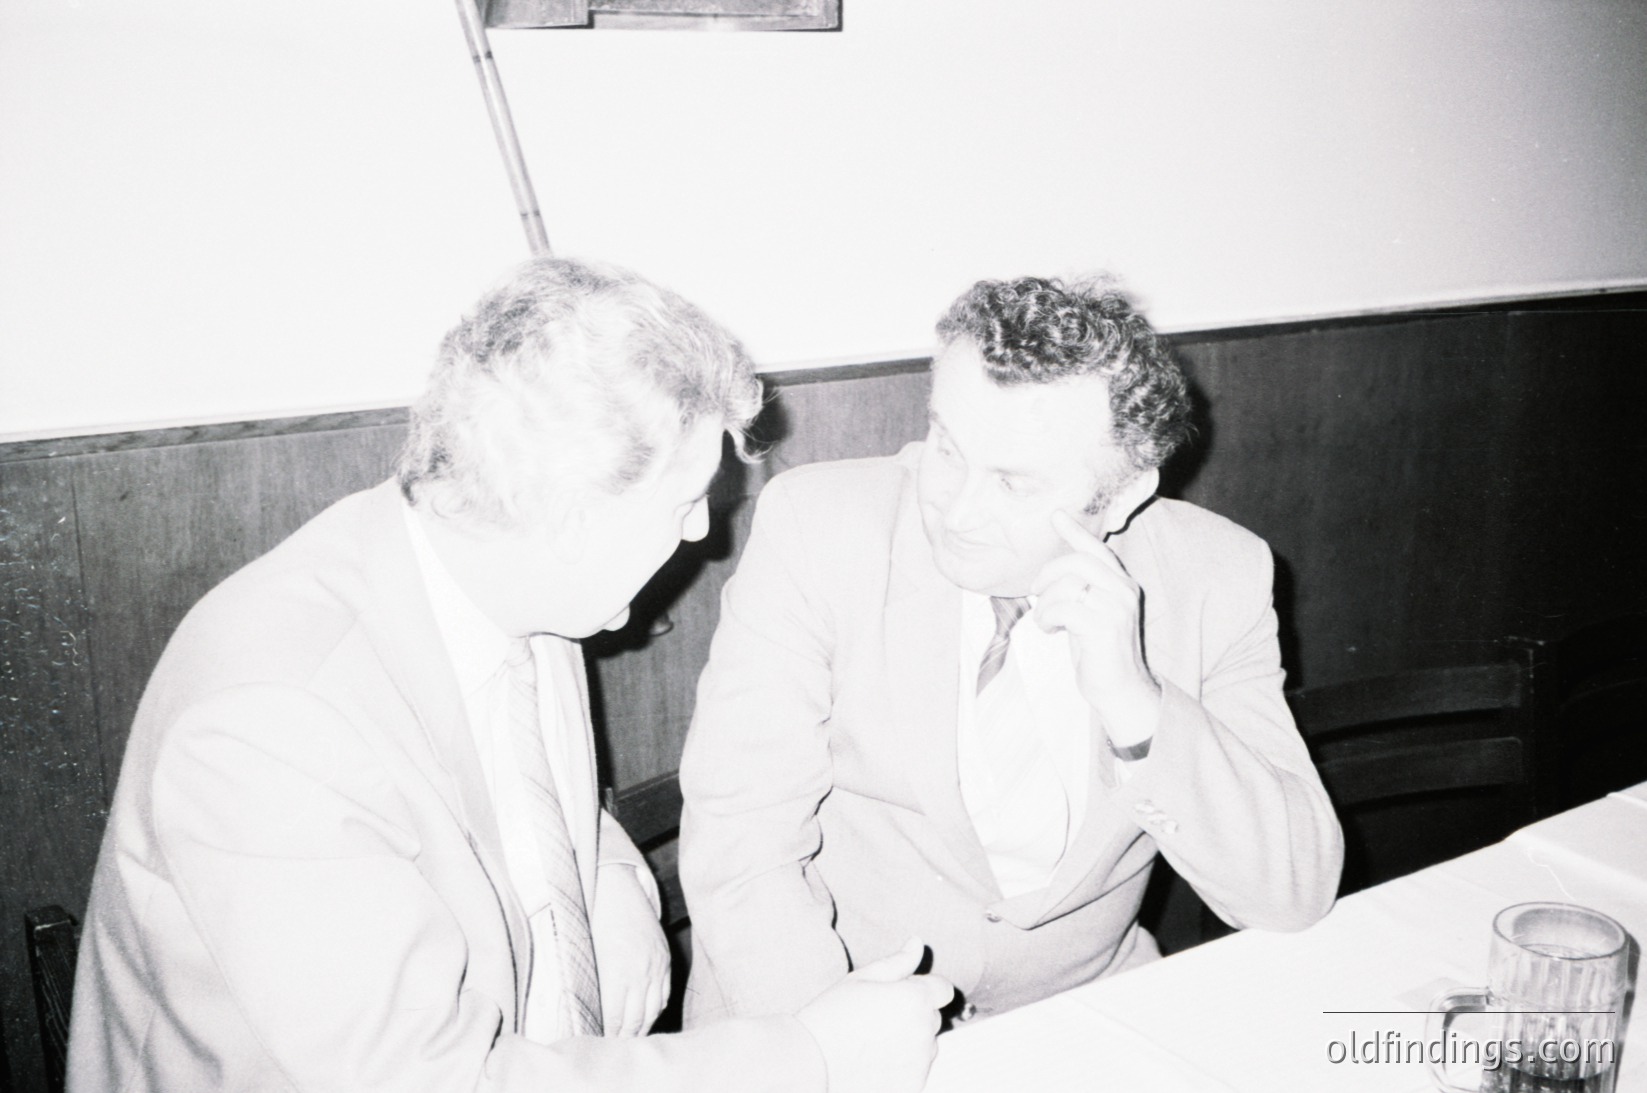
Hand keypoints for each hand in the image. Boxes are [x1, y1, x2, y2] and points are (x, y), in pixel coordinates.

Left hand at [590, 864, 669, 1036]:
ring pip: (653, 1009)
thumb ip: (596, 986)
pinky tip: (647, 1016)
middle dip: (626, 1037)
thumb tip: (593, 1014)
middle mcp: (641, 972)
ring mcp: (656, 966)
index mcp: (618, 972)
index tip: (602, 1043)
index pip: (616, 1017)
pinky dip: (656, 1009)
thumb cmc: (596, 921)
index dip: (609, 1035)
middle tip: (616, 1047)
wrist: (617, 890)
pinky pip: (664, 993)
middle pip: (637, 1018)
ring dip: (643, 1027)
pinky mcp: (665, 959)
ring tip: (632, 1037)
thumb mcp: (591, 955)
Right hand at [797, 938, 953, 1092]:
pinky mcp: (912, 1086)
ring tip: (872, 1041)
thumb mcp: (861, 979)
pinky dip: (902, 1065)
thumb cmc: (832, 1016)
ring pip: (926, 1045)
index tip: (899, 994)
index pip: (943, 989)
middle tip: (876, 1017)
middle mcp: (924, 1031)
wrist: (810, 1063)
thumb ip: (897, 962)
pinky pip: (916, 1070)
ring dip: (910, 1040)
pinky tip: (874, 1060)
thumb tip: (917, 944)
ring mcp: (920, 1062)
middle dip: (914, 1013)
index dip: (923, 987)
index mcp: (915, 999)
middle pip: (933, 1017)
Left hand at [1030, 510, 1161, 746]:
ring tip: (1047, 620)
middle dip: (1048, 574)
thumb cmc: (1100, 652)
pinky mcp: (1103, 627)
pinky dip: (1046, 618)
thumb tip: (1052, 572)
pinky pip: (1061, 608)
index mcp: (1122, 584)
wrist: (1121, 689)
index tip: (1056, 516)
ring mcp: (1116, 608)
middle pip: (1077, 562)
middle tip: (1036, 592)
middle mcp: (1124, 591)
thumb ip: (1082, 590)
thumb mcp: (1092, 613)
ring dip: (1045, 603)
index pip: (1098, 550)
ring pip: (1066, 584)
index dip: (1075, 532)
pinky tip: (1050, 630)